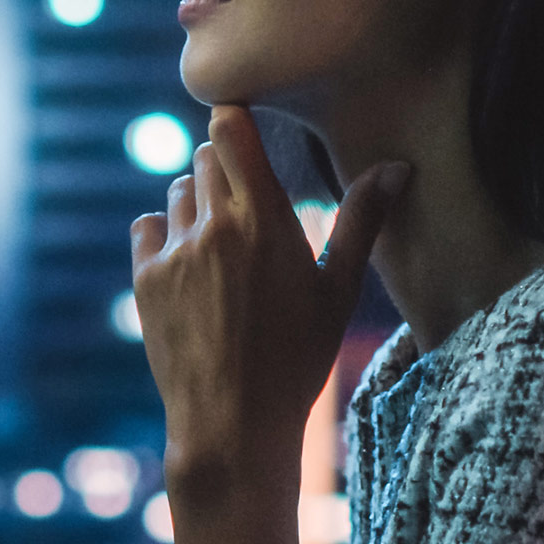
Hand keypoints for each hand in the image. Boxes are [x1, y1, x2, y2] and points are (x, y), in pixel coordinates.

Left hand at [131, 106, 407, 502]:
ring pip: (177, 192)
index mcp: (263, 220)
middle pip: (203, 157)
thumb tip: (398, 166)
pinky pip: (148, 226)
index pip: (228, 129)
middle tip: (249, 204)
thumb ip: (363, 220)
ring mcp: (174, 253)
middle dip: (224, 168)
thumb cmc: (297, 360)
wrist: (232, 424)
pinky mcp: (145, 280)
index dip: (233, 120)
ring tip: (225, 244)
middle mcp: (213, 227)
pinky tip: (190, 263)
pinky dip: (165, 234)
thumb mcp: (338, 291)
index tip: (247, 128)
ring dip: (197, 203)